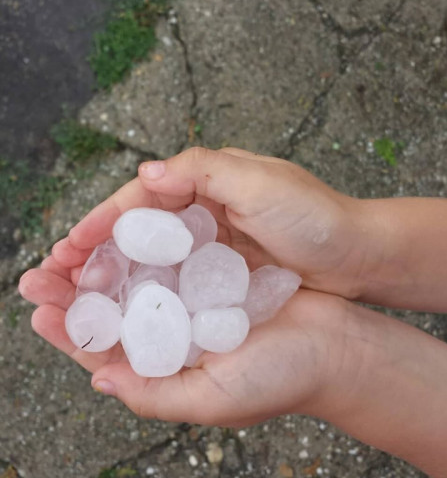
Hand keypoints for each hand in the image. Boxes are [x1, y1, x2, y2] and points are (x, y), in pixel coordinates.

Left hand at [19, 262, 345, 425]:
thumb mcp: (212, 400)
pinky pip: (172, 258)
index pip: (106, 351)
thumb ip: (153, 396)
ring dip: (104, 265)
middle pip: (114, 311)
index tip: (40, 308)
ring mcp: (194, 302)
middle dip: (76, 292)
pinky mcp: (214, 273)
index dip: (70, 331)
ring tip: (72, 248)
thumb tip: (99, 382)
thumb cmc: (280, 378)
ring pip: (137, 280)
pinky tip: (125, 233)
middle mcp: (175, 336)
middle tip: (40, 271)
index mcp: (169, 369)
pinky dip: (148, 247)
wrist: (336, 345)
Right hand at [50, 147, 369, 297]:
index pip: (141, 198)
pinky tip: (128, 307)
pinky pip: (176, 278)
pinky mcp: (223, 269)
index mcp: (207, 180)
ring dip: (117, 273)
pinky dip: (149, 289)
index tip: (69, 245)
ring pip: (152, 256)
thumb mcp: (260, 183)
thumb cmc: (313, 217)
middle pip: (139, 229)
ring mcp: (212, 241)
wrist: (356, 254)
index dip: (101, 220)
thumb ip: (204, 170)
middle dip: (98, 249)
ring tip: (82, 295)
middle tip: (59, 275)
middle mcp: (203, 207)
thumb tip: (147, 171)